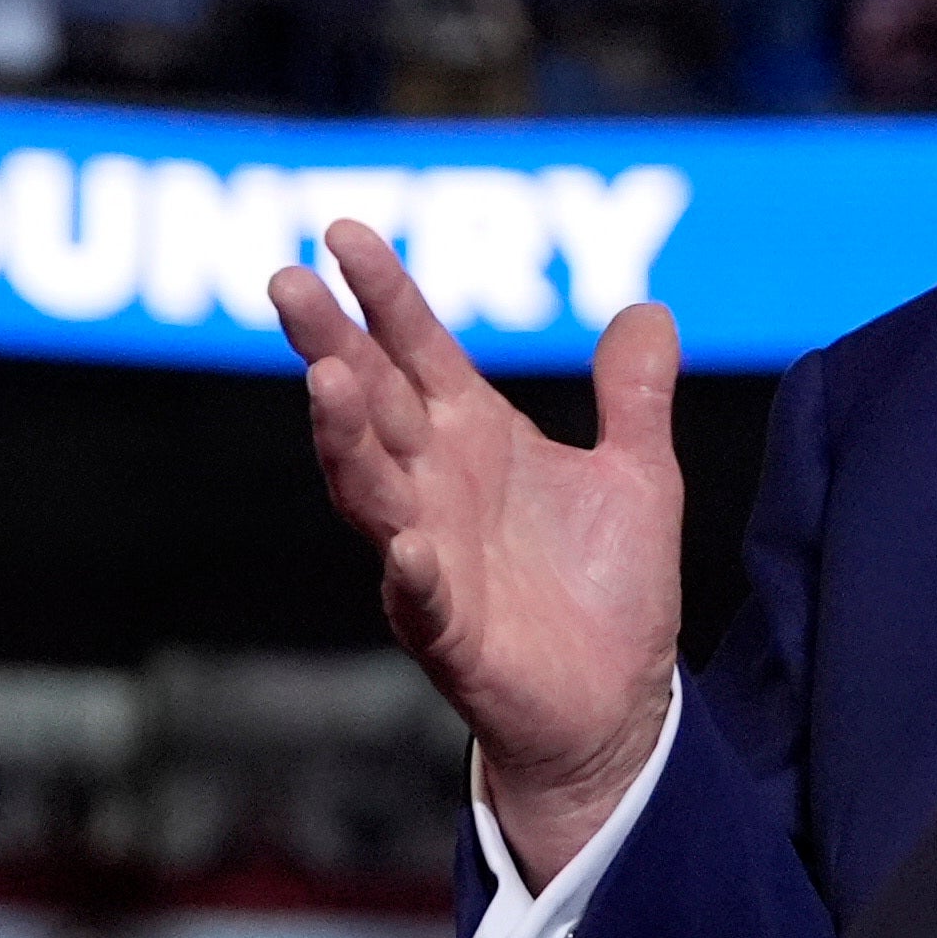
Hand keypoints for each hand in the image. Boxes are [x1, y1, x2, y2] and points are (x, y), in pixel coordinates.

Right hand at [274, 221, 682, 880]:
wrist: (617, 704)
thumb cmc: (608, 590)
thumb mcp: (639, 475)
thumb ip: (634, 396)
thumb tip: (649, 310)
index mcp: (475, 439)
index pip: (417, 351)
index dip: (384, 296)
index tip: (342, 232)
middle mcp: (438, 487)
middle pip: (372, 404)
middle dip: (331, 346)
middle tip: (287, 283)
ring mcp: (430, 555)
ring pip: (371, 488)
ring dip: (346, 440)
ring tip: (327, 383)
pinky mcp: (449, 630)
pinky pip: (419, 596)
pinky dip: (409, 570)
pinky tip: (402, 545)